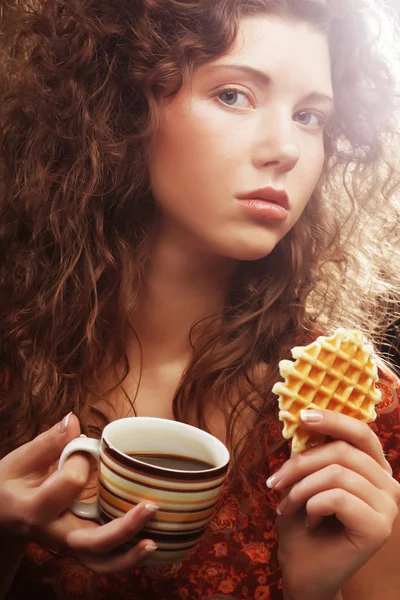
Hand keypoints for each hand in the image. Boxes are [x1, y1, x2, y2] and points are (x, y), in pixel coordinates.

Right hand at [0, 414, 157, 572]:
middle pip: (91, 542)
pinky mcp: (81, 547)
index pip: (70, 483)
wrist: (3, 513)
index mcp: (36, 508)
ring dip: (128, 558)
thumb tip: (73, 420)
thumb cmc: (13, 482)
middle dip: (123, 528)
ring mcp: (69, 544)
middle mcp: (54, 533)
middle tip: (151, 507)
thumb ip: (49, 442)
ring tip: (153, 543)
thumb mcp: (22, 459)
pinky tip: (148, 545)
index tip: (79, 447)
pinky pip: (104, 560)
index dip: (81, 459)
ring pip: (100, 563)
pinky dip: (127, 559)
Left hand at [267, 409, 399, 599]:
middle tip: (275, 481)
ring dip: (301, 489)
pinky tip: (309, 521)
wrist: (304, 570)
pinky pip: (338, 498)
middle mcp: (388, 484)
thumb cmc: (303, 523)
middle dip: (301, 463)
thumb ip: (312, 451)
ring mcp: (388, 506)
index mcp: (373, 468)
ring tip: (289, 506)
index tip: (303, 416)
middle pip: (343, 450)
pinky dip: (313, 506)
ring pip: (338, 473)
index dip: (333, 419)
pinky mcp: (379, 527)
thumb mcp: (304, 478)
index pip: (361, 432)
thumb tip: (305, 417)